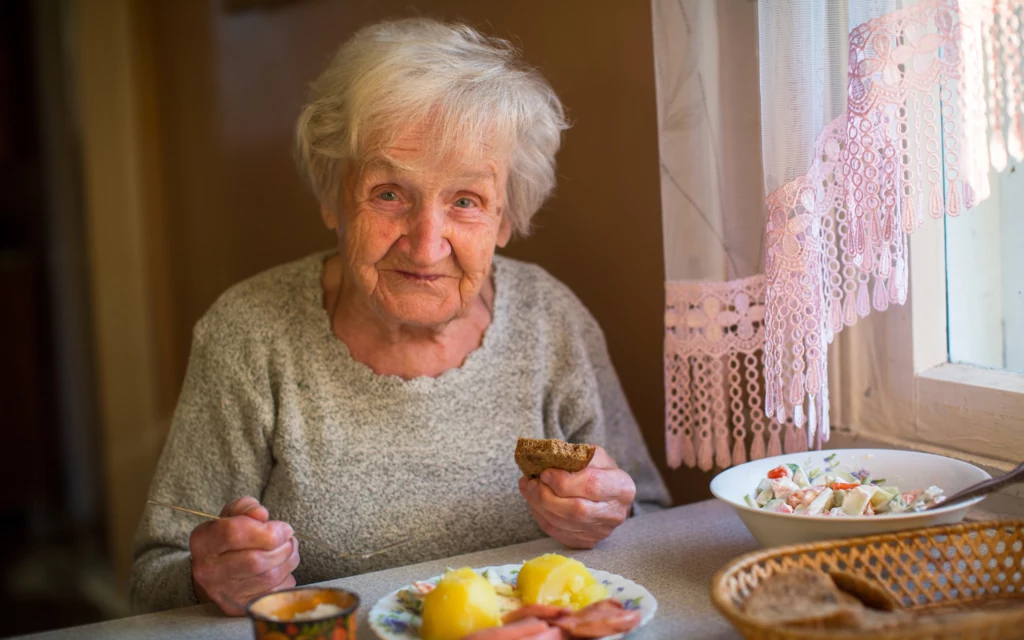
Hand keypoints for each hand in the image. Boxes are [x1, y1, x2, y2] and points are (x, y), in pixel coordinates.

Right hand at [189, 496, 298, 615]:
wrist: (217, 570)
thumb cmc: (229, 537)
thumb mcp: (233, 514)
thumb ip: (247, 507)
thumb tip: (261, 515)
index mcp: (203, 541)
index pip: (234, 533)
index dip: (266, 529)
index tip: (283, 528)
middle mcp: (208, 570)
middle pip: (256, 560)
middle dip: (283, 546)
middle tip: (288, 539)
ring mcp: (223, 593)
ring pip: (269, 577)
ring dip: (289, 560)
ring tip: (288, 550)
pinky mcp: (239, 607)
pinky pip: (275, 592)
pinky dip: (286, 577)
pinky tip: (281, 568)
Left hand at [518, 446, 635, 548]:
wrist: (606, 493)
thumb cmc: (599, 470)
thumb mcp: (594, 455)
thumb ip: (576, 457)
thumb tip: (548, 461)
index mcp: (622, 487)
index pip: (592, 486)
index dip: (564, 481)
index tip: (545, 473)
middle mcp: (615, 514)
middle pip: (577, 510)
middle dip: (547, 496)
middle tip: (530, 483)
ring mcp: (601, 532)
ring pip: (564, 524)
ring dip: (539, 506)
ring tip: (528, 489)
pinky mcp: (587, 542)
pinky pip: (558, 533)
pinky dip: (541, 517)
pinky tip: (534, 503)